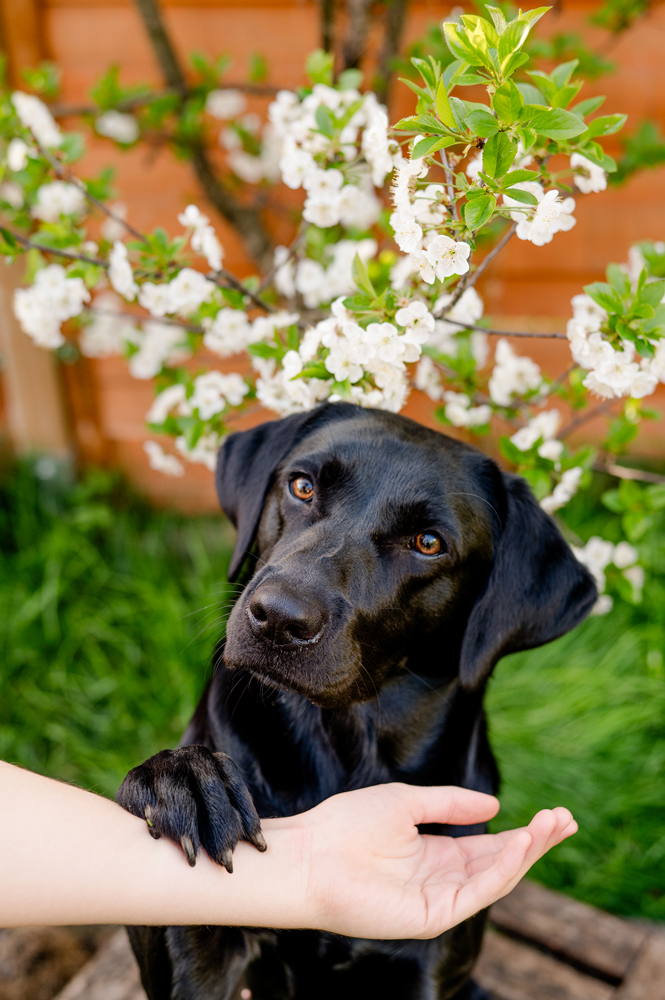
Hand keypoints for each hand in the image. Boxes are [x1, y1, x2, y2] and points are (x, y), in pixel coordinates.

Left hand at [286, 783, 575, 939]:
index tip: (553, 814)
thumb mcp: (406, 802)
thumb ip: (449, 804)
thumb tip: (495, 805)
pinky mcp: (431, 915)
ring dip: (525, 854)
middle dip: (535, 843)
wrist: (308, 855)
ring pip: (494, 879)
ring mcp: (437, 898)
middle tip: (567, 819)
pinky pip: (475, 894)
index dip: (522, 832)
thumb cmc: (346, 825)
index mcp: (434, 853)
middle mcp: (440, 878)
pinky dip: (501, 870)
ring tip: (551, 825)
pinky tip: (520, 844)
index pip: (489, 846)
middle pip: (500, 863)